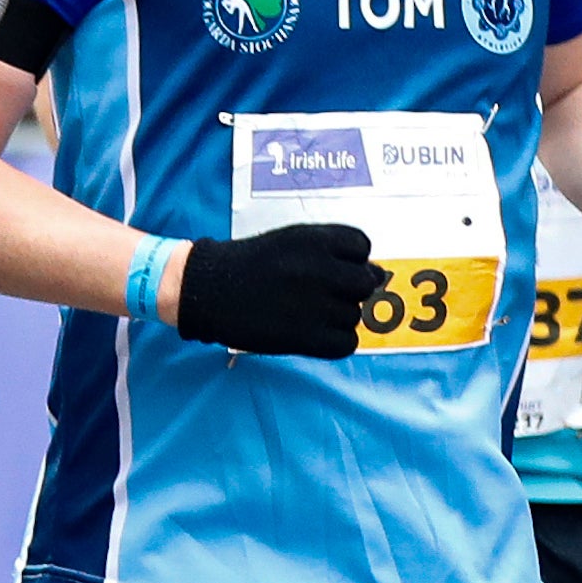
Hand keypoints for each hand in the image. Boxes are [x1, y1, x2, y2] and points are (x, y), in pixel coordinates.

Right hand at [171, 222, 373, 356]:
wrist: (203, 290)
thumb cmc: (247, 264)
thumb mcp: (289, 240)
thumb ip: (330, 250)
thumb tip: (378, 275)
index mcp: (315, 239)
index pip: (362, 246)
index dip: (350, 259)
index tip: (329, 268)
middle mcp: (319, 269)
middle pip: (365, 283)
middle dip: (349, 290)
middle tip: (323, 295)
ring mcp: (314, 304)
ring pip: (353, 315)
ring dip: (336, 317)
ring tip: (305, 314)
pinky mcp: (305, 336)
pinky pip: (346, 343)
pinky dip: (335, 342)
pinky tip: (312, 334)